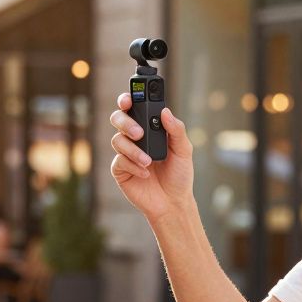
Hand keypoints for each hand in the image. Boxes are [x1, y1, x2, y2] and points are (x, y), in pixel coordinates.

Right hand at [109, 94, 195, 221]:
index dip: (127, 99)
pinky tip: (145, 173)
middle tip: (139, 133)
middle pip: (118, 119)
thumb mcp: (184, 150)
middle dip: (126, 122)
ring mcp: (126, 153)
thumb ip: (176, 130)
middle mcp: (135, 138)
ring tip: (149, 161)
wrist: (173, 202)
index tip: (129, 99)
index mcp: (149, 128)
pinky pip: (119, 161)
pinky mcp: (120, 170)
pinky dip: (133, 165)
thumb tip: (165, 112)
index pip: (134, 108)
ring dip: (133, 150)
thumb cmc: (179, 175)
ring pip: (117, 140)